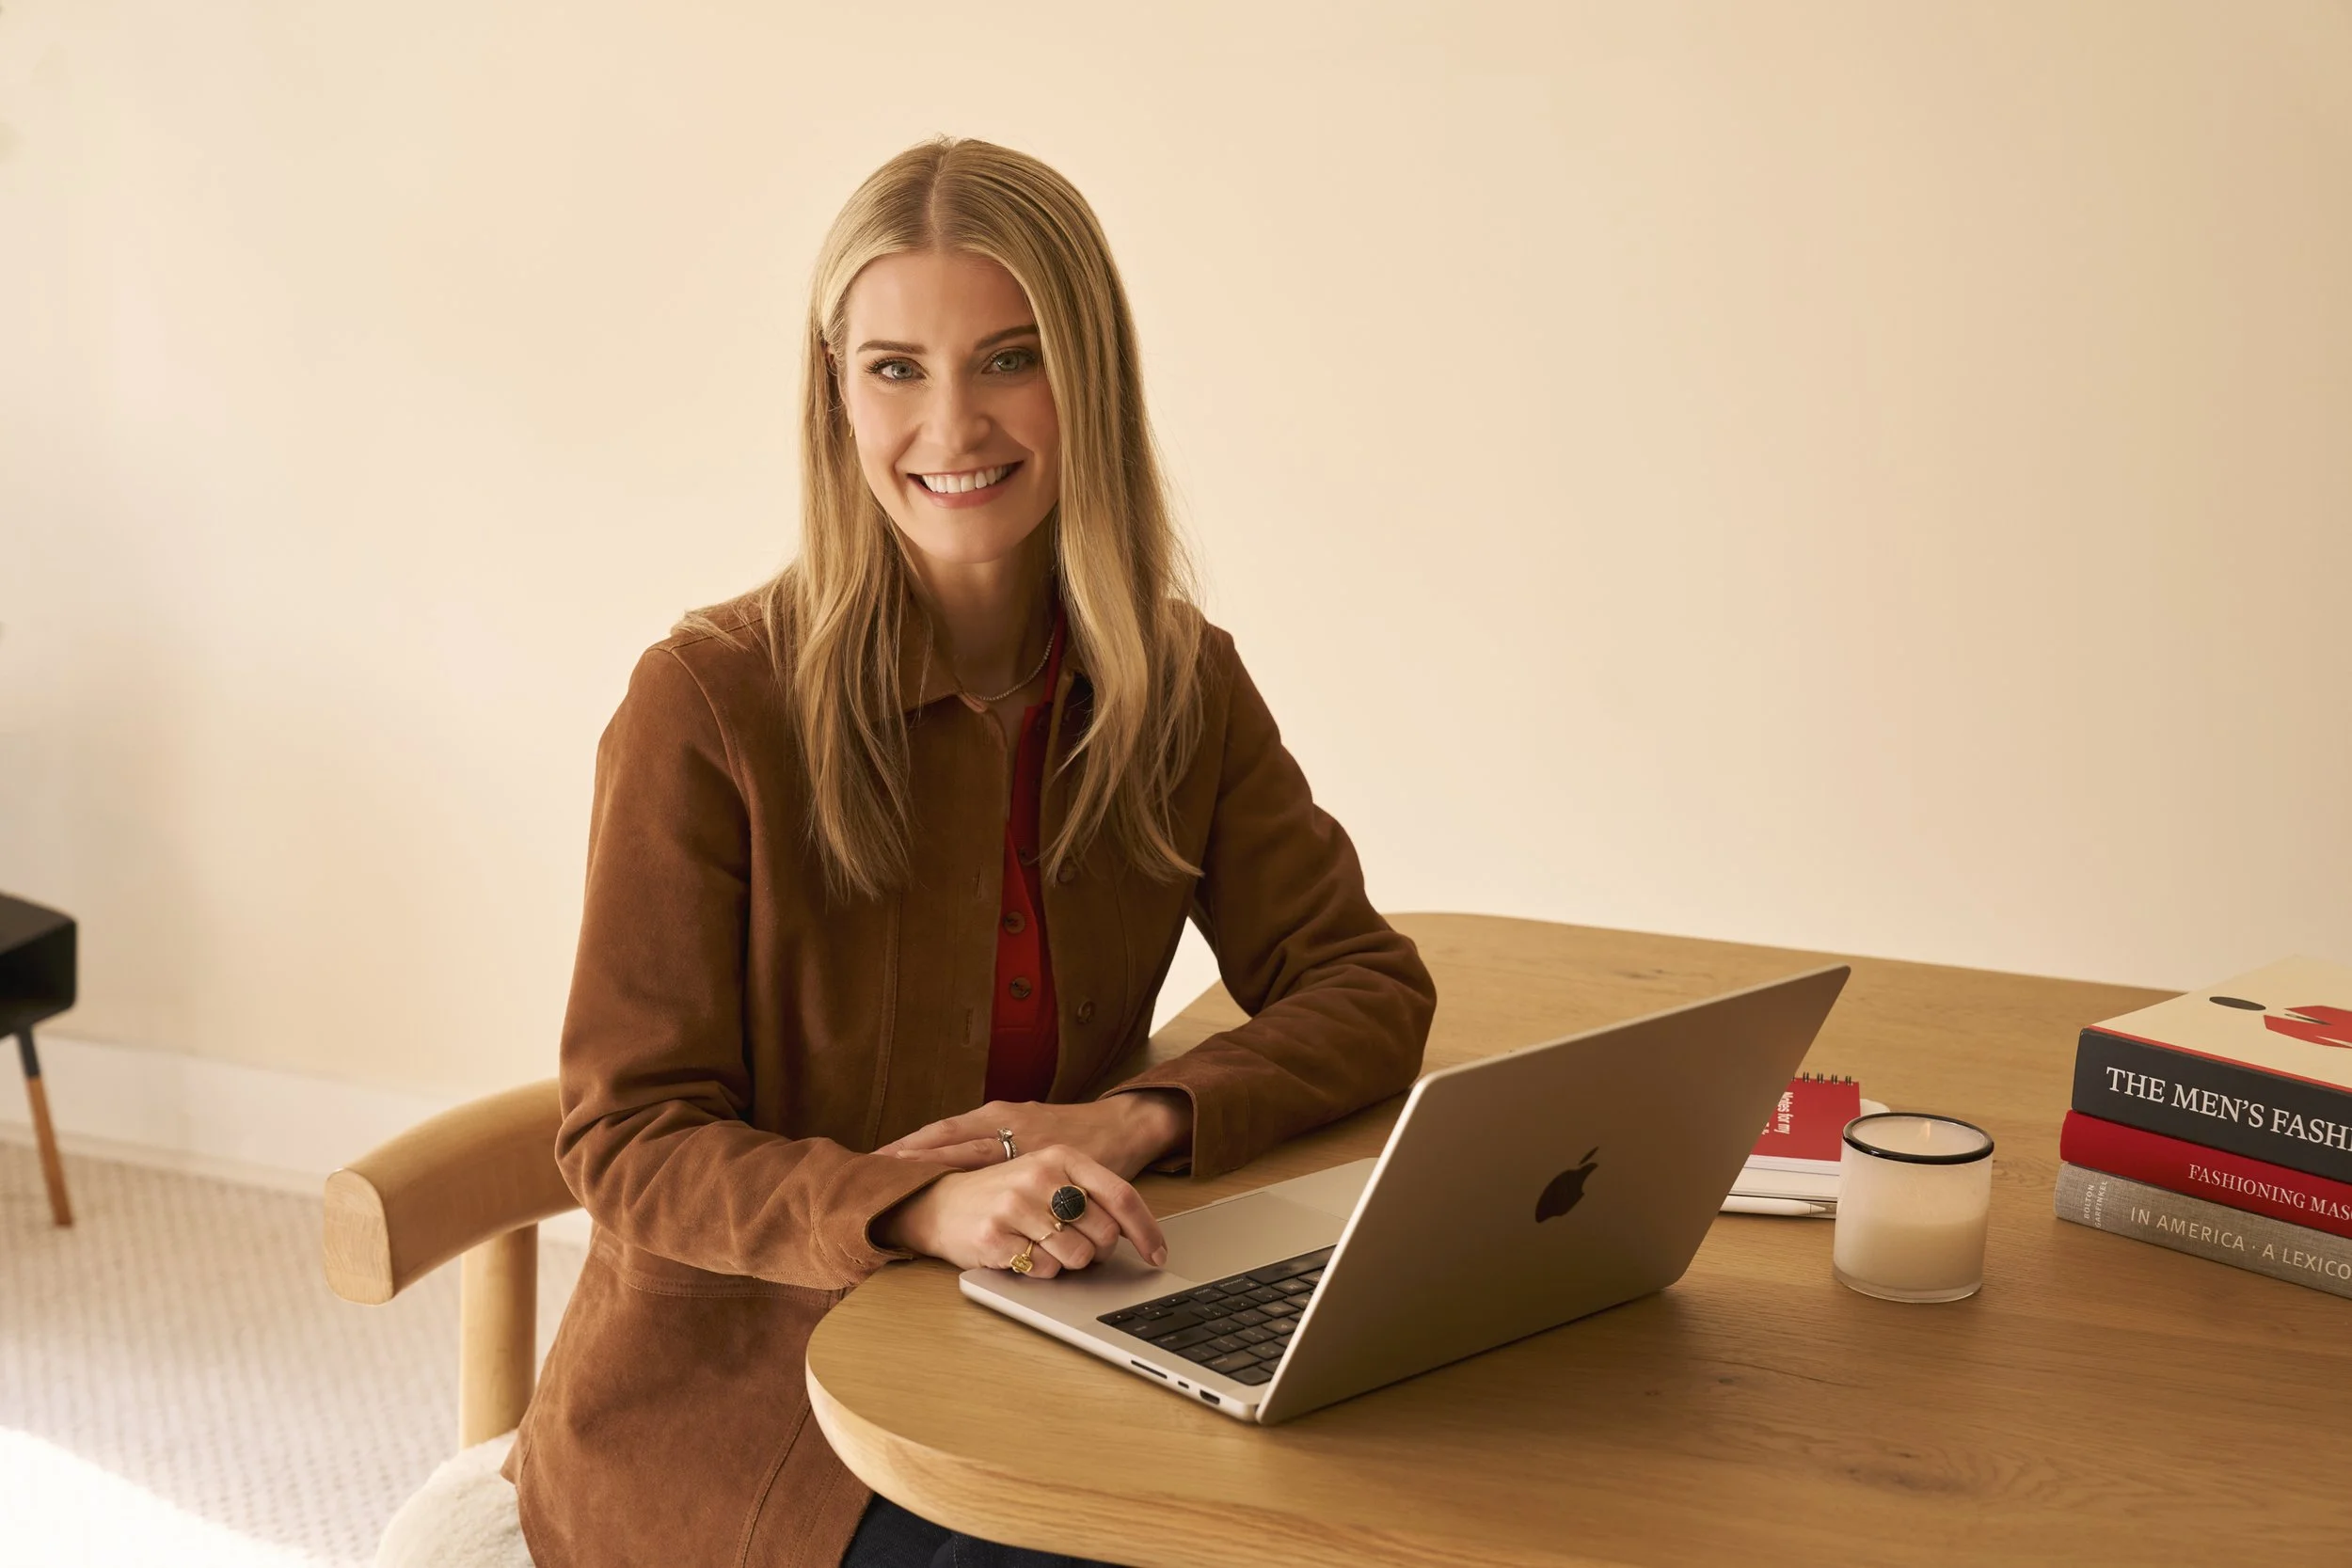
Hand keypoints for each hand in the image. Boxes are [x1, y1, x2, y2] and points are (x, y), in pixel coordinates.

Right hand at [875, 1144, 1168, 1275]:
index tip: (1158, 1256)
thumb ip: (1089, 1193)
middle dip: (1097, 1251)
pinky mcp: (995, 1236)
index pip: (1121, 1197)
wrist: (936, 1201)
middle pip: (1103, 1234)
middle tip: (1074, 1245)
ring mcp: (1016, 1206)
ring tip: (1040, 1244)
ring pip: (1076, 1257)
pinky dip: (1038, 1270)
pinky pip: (1043, 1271)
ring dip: (1066, 1262)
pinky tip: (1019, 1252)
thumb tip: (1133, 1230)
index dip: (1146, 1231)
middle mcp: (1041, 1176)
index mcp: (1061, 1157)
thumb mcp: (1048, 1176)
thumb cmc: (1002, 1193)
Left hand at [876, 1092, 1189, 1181]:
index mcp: (1002, 1116)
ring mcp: (1028, 1140)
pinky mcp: (1051, 1158)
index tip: (878, 1156)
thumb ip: (999, 1145)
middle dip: (913, 1153)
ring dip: (936, 1164)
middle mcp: (1009, 1124)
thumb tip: (960, 1170)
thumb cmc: (1075, 1132)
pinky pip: (1008, 1177)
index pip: (948, 1130)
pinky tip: (967, 1202)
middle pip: (950, 1138)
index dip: (913, 1144)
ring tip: (901, 1177)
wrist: (1123, 1127)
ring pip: (973, 1152)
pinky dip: (984, 1189)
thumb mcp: (1030, 1131)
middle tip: (875, 1167)